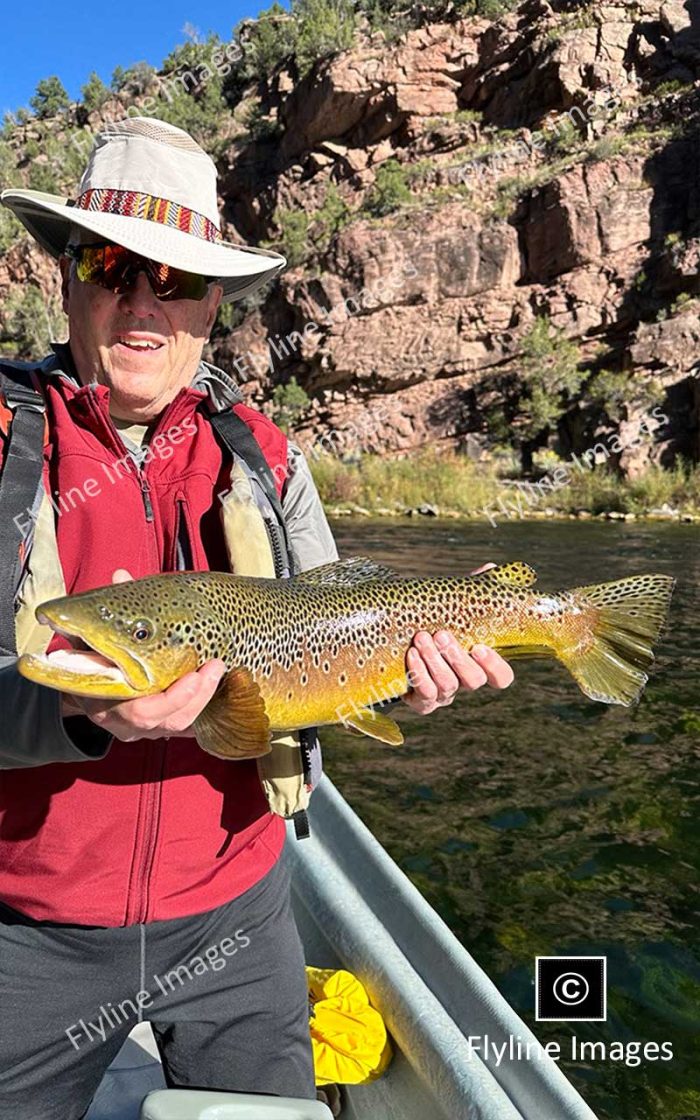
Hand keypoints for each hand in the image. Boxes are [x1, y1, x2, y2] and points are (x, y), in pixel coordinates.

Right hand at [61, 569, 226, 741]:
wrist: (81, 685)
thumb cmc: (91, 657)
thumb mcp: (94, 638)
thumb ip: (109, 613)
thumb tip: (121, 576)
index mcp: (105, 702)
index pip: (142, 712)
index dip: (172, 699)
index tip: (194, 675)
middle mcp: (125, 723)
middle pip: (168, 722)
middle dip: (196, 697)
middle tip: (215, 668)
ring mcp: (143, 729)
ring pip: (180, 725)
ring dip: (204, 699)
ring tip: (218, 670)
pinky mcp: (160, 727)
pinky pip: (187, 728)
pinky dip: (205, 712)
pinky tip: (223, 693)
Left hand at [402, 563, 513, 714]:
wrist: (393, 643)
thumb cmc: (430, 624)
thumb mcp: (449, 608)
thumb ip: (470, 592)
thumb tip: (491, 567)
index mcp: (477, 663)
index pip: (501, 677)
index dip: (495, 665)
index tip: (479, 646)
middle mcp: (463, 681)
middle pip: (473, 681)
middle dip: (457, 658)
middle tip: (441, 634)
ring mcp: (444, 694)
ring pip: (447, 686)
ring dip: (434, 661)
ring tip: (420, 638)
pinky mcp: (421, 701)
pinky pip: (425, 697)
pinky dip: (418, 674)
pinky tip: (410, 655)